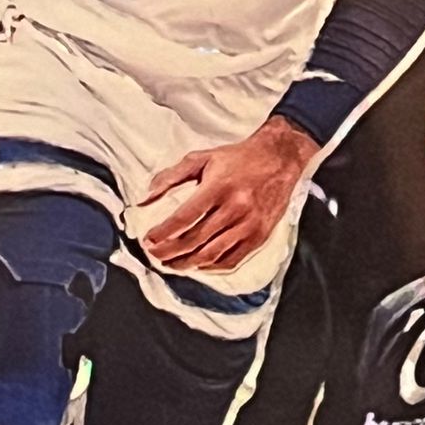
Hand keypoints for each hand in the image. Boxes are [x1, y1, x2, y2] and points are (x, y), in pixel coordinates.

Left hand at [142, 116, 317, 273]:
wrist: (280, 159)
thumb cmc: (238, 158)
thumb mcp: (202, 159)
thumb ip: (170, 177)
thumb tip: (145, 198)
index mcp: (218, 187)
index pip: (184, 218)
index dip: (162, 233)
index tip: (148, 239)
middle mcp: (235, 208)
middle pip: (195, 240)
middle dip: (169, 251)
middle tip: (154, 254)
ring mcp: (249, 225)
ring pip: (211, 254)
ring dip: (186, 263)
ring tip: (171, 263)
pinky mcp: (260, 236)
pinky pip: (232, 260)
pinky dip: (211, 266)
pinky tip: (198, 264)